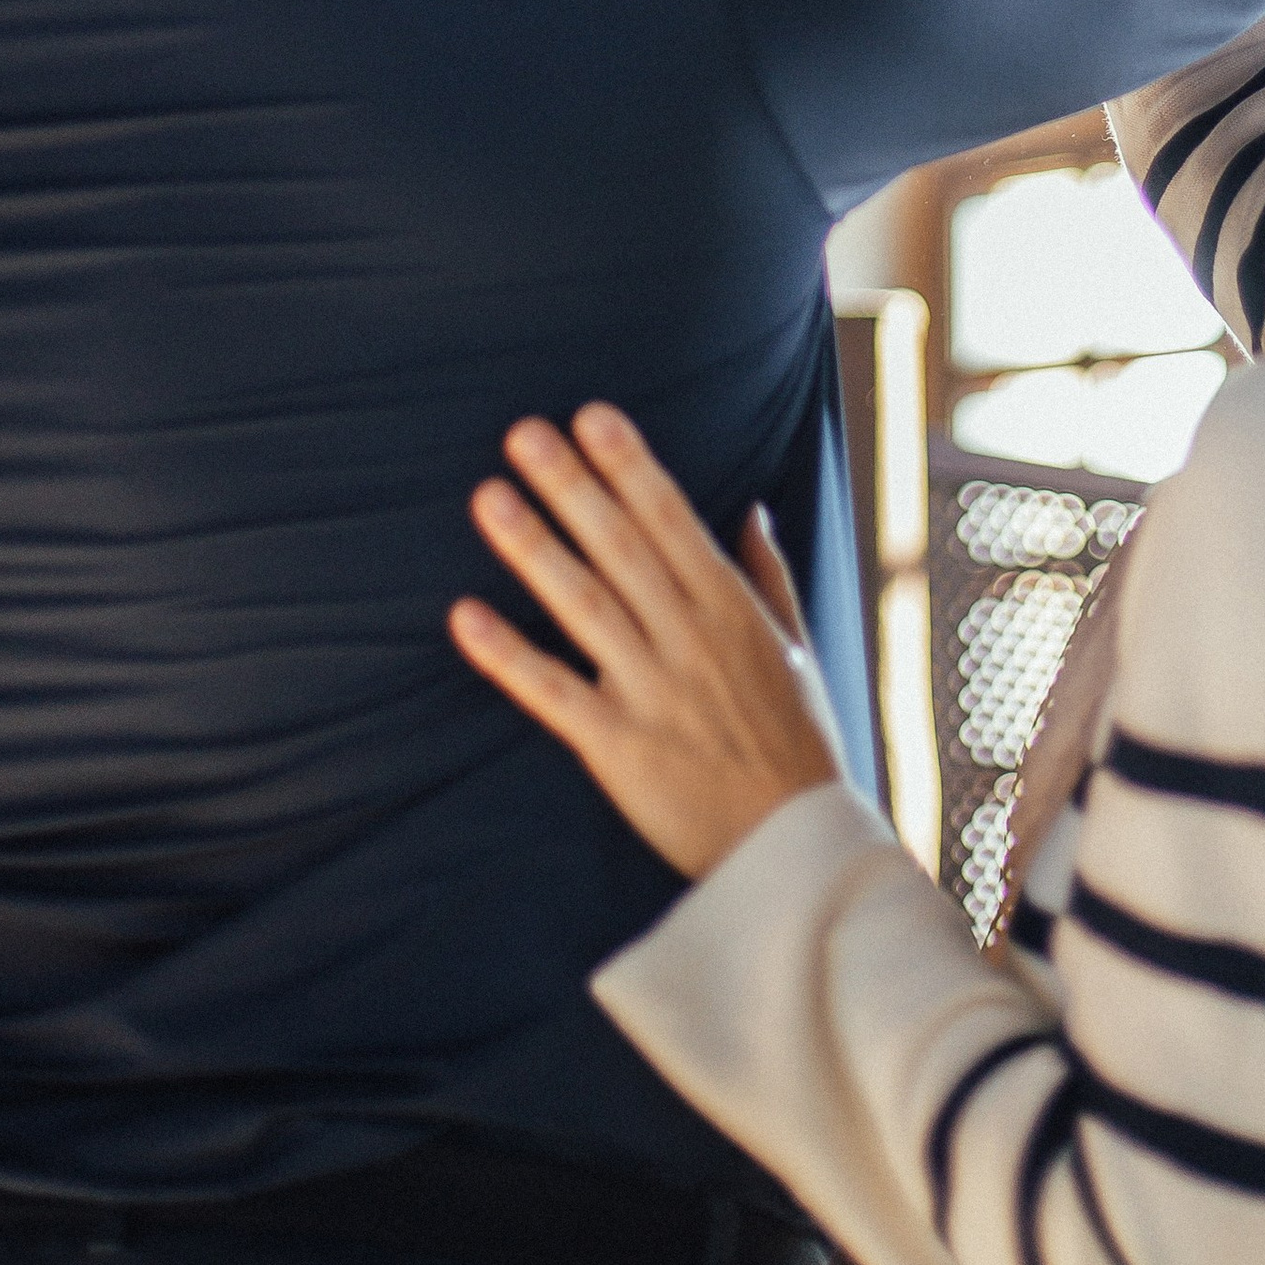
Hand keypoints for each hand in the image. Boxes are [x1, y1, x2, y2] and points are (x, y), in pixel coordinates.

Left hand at [451, 405, 844, 880]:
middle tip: (523, 433)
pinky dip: (508, 654)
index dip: (630, 466)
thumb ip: (769, 575)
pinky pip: (553, 692)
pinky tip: (466, 616)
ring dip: (533, 548)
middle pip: (619, 548)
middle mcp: (688, 639)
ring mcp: (650, 691)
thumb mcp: (798, 649)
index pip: (671, 520)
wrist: (796, 849)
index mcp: (730, 610)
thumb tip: (753, 508)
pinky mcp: (617, 746)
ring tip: (488, 497)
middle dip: (571, 485)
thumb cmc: (797, 745)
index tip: (592, 415)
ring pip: (582, 605)